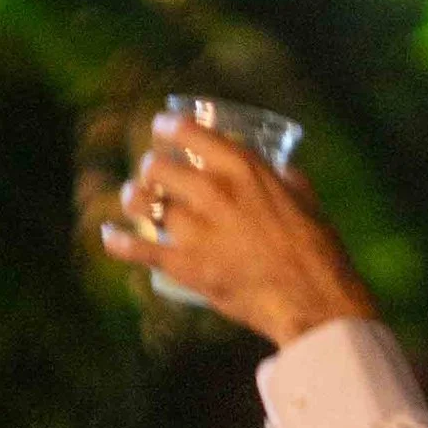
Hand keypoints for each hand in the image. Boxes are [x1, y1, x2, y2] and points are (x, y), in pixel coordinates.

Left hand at [105, 112, 377, 350]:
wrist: (313, 301)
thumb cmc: (318, 251)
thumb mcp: (306, 200)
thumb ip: (286, 179)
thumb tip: (278, 170)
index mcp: (246, 171)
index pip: (192, 134)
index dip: (169, 126)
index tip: (161, 126)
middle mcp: (215, 194)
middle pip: (161, 167)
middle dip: (151, 166)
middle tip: (152, 171)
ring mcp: (197, 231)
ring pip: (145, 203)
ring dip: (133, 198)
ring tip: (132, 198)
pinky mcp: (186, 267)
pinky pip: (139, 249)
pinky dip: (119, 242)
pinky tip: (109, 236)